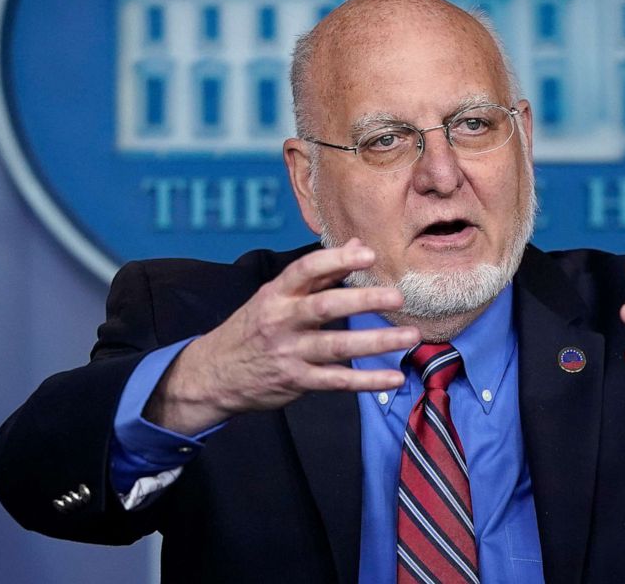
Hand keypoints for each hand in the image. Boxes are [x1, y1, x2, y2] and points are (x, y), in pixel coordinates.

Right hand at [145, 239, 419, 433]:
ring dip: (377, 341)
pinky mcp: (297, 381)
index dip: (337, 260)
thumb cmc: (254, 326)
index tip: (369, 255)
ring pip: (337, 346)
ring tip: (411, 336)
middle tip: (397, 296)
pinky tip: (394, 377)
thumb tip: (358, 243)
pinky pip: (337, 381)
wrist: (213, 374)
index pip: (307, 270)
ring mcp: (290, 352)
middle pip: (325, 307)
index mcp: (277, 293)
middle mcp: (283, 320)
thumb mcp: (276, 294)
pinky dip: (367, 381)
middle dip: (363, 300)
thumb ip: (320, 272)